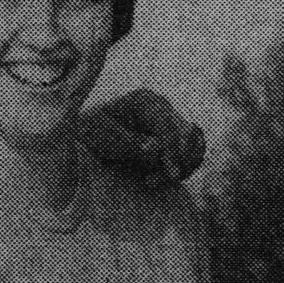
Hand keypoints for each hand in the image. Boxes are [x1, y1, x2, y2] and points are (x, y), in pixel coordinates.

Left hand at [79, 90, 206, 190]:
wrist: (88, 138)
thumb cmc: (92, 134)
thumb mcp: (105, 138)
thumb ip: (131, 144)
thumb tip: (155, 149)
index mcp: (146, 101)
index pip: (169, 127)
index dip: (172, 152)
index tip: (171, 174)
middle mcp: (163, 108)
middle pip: (187, 136)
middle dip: (177, 162)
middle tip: (151, 181)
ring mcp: (171, 121)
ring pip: (195, 146)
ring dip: (182, 167)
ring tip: (152, 181)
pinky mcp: (174, 137)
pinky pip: (194, 153)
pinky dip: (185, 167)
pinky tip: (163, 178)